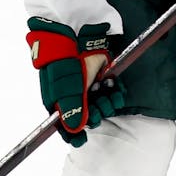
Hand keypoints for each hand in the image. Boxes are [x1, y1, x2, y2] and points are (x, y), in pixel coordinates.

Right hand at [26, 18, 125, 146]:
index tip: (80, 141)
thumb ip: (71, 109)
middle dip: (95, 114)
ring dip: (107, 103)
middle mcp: (75, 97)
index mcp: (59, 101)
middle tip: (97, 107)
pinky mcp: (103, 78)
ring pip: (102, 106)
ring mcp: (90, 88)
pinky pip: (113, 93)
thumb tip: (74, 130)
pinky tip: (113, 86)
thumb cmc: (63, 61)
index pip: (65, 125)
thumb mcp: (65, 87)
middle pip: (88, 118)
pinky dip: (116, 92)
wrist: (76, 34)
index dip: (72, 135)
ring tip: (106, 93)